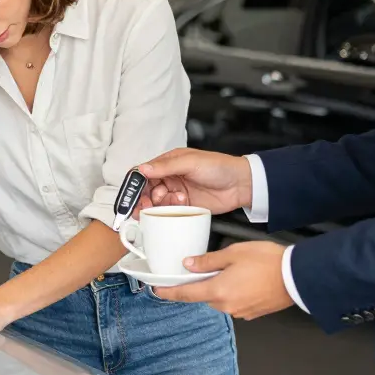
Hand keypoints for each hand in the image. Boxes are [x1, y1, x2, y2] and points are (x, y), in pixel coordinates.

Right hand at [137, 148, 253, 214]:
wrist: (242, 184)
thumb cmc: (220, 167)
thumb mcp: (191, 162)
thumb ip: (166, 166)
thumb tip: (143, 169)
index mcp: (168, 163)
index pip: (143, 173)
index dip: (135, 185)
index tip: (132, 195)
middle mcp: (169, 178)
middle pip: (146, 191)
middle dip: (144, 199)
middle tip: (147, 206)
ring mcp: (176, 193)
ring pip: (156, 203)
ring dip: (159, 205)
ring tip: (172, 201)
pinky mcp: (184, 207)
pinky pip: (168, 213)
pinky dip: (169, 212)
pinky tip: (180, 206)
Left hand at [154, 241, 292, 319]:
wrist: (298, 276)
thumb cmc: (267, 262)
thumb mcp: (233, 253)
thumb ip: (208, 261)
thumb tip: (189, 264)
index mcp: (217, 291)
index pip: (185, 294)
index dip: (168, 292)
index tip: (157, 290)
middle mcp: (226, 306)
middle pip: (204, 295)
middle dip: (201, 283)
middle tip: (206, 268)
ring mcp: (240, 311)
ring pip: (220, 299)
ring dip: (220, 287)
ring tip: (234, 270)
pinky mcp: (252, 312)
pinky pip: (235, 302)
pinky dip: (234, 292)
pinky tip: (245, 280)